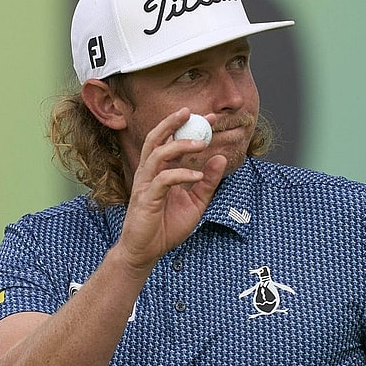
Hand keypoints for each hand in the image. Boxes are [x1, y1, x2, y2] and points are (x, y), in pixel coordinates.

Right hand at [115, 108, 226, 274]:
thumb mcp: (196, 203)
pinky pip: (163, 180)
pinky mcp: (146, 199)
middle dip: (172, 122)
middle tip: (193, 113)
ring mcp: (145, 185)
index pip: (170, 141)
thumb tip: (220, 158)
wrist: (146, 252)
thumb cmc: (166, 227)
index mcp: (160, 171)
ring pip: (157, 154)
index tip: (209, 116)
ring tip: (200, 144)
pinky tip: (197, 175)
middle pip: (156, 138)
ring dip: (179, 146)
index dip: (186, 126)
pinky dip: (181, 174)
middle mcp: (149, 173)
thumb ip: (207, 182)